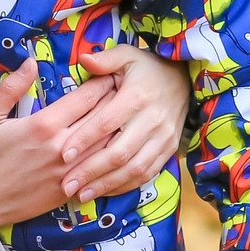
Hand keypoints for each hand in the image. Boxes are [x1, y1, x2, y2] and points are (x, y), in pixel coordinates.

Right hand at [0, 60, 119, 228]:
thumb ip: (11, 87)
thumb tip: (30, 61)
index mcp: (44, 125)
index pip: (86, 97)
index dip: (103, 82)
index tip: (112, 73)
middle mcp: (62, 147)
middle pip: (103, 118)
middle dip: (117, 101)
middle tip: (127, 90)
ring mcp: (68, 171)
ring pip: (106, 145)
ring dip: (119, 129)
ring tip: (128, 116)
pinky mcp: (68, 191)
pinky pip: (98, 171)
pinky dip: (110, 158)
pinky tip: (116, 149)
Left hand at [61, 47, 188, 201]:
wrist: (185, 79)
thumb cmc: (147, 67)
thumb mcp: (128, 55)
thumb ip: (105, 59)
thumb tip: (83, 59)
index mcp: (138, 96)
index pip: (107, 122)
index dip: (85, 139)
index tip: (63, 155)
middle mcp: (153, 120)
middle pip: (119, 152)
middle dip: (91, 171)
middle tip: (66, 184)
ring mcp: (163, 138)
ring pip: (134, 169)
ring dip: (106, 185)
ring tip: (80, 195)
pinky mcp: (168, 150)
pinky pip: (147, 174)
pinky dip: (124, 186)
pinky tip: (103, 192)